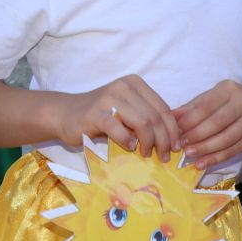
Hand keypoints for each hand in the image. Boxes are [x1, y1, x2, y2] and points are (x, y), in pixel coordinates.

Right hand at [60, 75, 178, 156]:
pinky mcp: (95, 114)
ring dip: (149, 142)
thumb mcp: (127, 110)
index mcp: (135, 84)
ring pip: (142, 122)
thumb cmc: (100, 116)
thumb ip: (146, 116)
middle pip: (155, 117)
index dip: (173, 130)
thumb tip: (173, 137)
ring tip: (146, 154)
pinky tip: (129, 148)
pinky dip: (127, 141)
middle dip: (164, 140)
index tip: (176, 147)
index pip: (163, 108)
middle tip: (164, 156)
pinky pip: (119, 130)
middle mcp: (124, 87)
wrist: (65, 114)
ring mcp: (109, 98)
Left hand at [175, 80, 241, 166]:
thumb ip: (193, 106)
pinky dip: (216, 158)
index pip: (206, 106)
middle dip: (196, 136)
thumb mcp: (214, 95)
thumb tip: (172, 116)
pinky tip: (202, 163)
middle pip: (216, 123)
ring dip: (205, 149)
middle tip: (181, 144)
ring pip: (225, 139)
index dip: (190, 120)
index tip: (176, 130)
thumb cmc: (231, 99)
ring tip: (189, 154)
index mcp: (230, 89)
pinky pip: (233, 150)